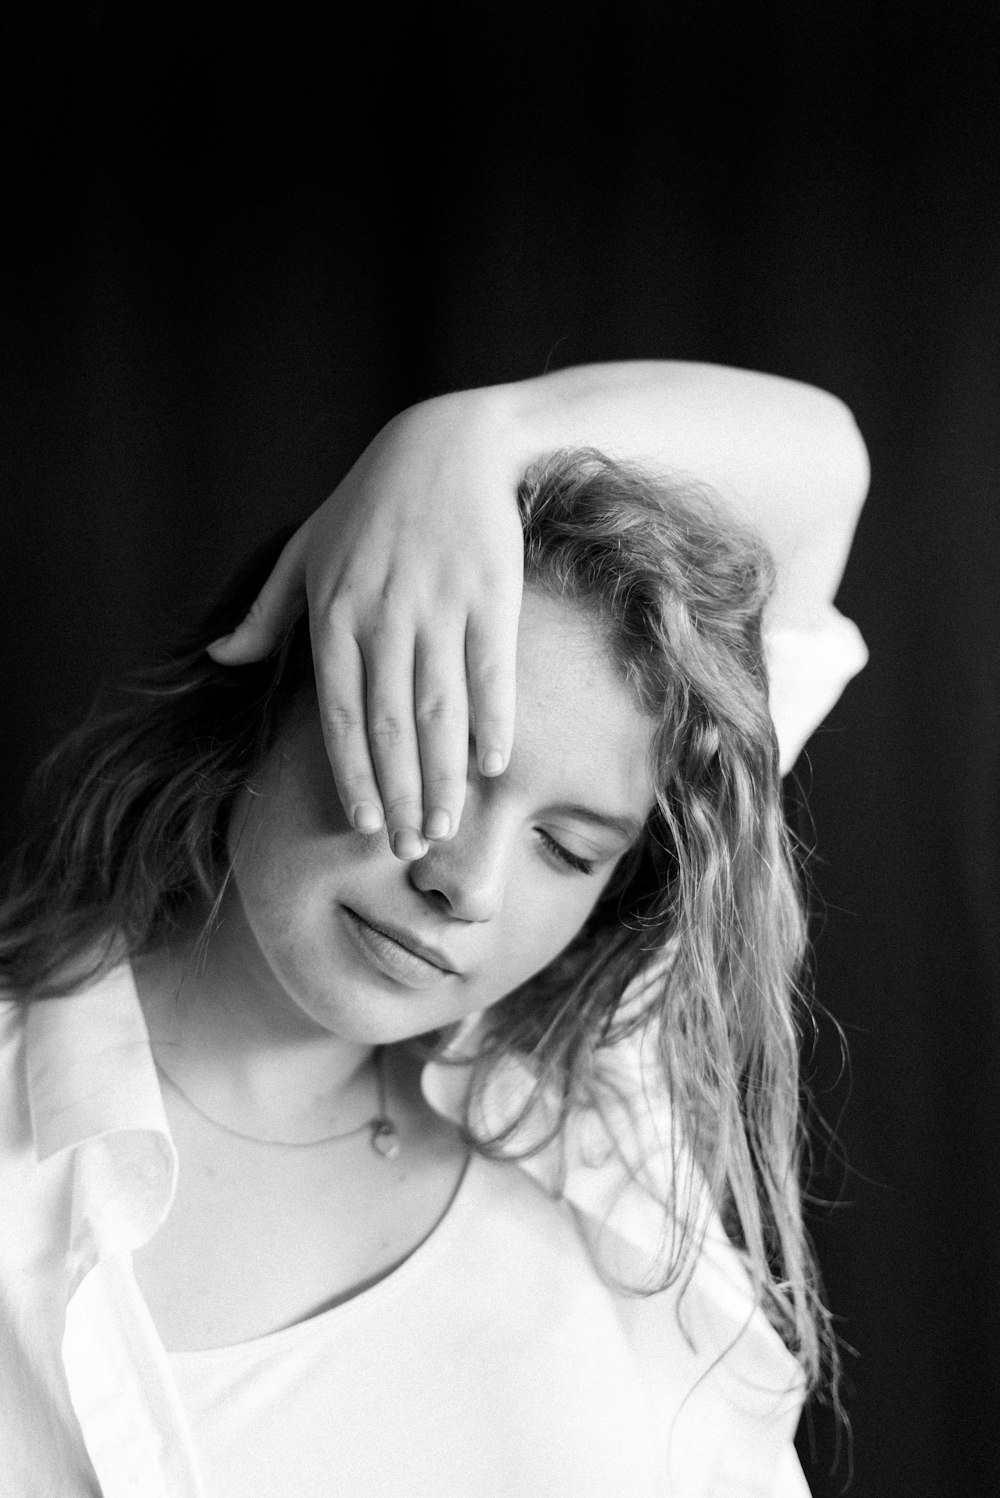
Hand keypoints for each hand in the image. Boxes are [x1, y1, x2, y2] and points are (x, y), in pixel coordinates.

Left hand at [208, 392, 524, 857]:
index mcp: (334, 611)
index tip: (366, 828)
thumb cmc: (371, 501)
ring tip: (448, 827)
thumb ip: (267, 612)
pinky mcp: (490, 595)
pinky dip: (492, 722)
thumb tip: (222, 660)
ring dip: (444, 776)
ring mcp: (438, 605)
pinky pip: (491, 672)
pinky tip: (492, 766)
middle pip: (389, 726)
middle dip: (401, 795)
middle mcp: (383, 614)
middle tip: (413, 851)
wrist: (451, 443)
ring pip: (438, 710)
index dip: (353, 776)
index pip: (341, 714)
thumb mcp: (306, 548)